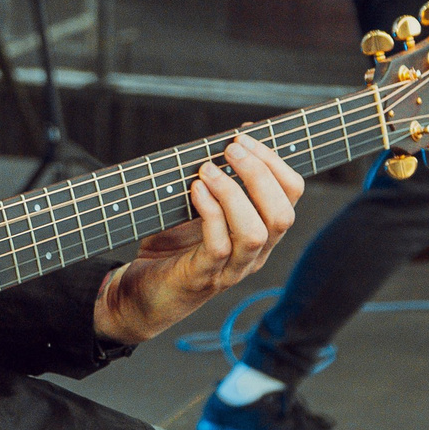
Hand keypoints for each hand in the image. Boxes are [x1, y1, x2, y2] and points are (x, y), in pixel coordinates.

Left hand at [94, 135, 303, 345]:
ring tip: (207, 170)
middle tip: (230, 149)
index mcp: (261, 231)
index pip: (291, 194)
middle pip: (282, 215)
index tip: (244, 136)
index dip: (274, 161)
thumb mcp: (200, 206)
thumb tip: (239, 134)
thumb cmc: (171, 246)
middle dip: (259, 174)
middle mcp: (254, 254)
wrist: (138, 295)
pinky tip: (195, 192)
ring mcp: (231, 270)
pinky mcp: (202, 279)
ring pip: (255, 233)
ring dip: (233, 194)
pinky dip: (209, 214)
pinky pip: (218, 247)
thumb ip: (221, 178)